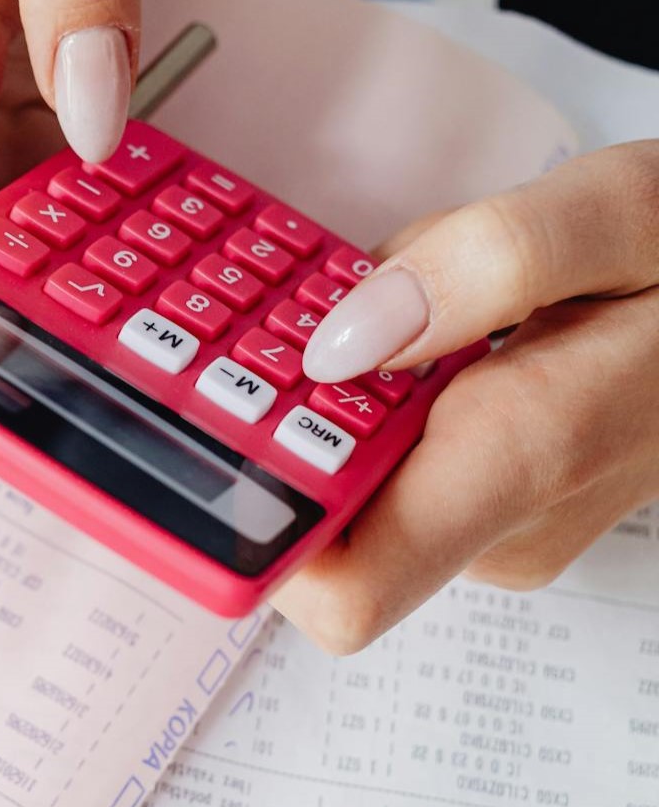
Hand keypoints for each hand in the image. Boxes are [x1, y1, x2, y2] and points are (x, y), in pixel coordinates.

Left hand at [272, 141, 658, 653]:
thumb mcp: (617, 216)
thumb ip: (486, 268)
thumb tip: (339, 345)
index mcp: (518, 463)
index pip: (340, 591)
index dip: (248, 531)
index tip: (190, 440)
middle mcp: (493, 525)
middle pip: (315, 521)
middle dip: (264, 427)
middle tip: (243, 326)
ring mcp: (490, 517)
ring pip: (347, 483)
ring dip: (315, 401)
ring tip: (335, 308)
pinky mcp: (490, 495)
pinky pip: (386, 463)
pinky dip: (361, 398)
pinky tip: (380, 327)